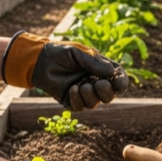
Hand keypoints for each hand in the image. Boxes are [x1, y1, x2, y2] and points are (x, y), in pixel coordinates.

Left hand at [2, 31, 128, 109]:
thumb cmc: (61, 53)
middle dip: (106, 92)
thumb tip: (111, 72)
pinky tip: (72, 89)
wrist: (40, 60)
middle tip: (99, 83)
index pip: (117, 79)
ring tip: (82, 85)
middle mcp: (94, 82)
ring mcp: (83, 93)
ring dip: (91, 96)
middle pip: (109, 96)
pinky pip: (79, 107)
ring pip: (95, 103)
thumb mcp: (79, 53)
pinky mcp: (70, 101)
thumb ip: (94, 62)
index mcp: (101, 69)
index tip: (118, 84)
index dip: (121, 83)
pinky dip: (78, 100)